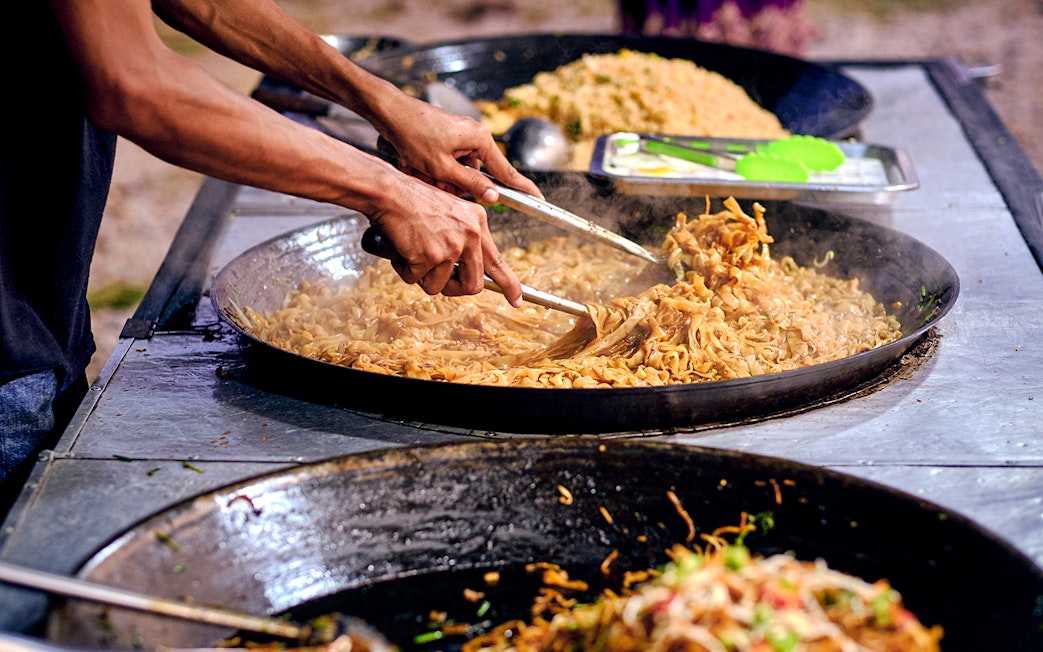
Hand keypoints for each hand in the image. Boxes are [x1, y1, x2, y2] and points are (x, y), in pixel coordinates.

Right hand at [366, 169, 522, 305]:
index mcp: (477, 223)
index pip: (498, 262)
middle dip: (455, 289)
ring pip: (438, 285)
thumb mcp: (451, 213)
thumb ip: (464, 238)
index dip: (510, 285)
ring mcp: (451, 247)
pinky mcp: (429, 257)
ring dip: (422, 276)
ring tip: (413, 252)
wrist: (389, 192)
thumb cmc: (412, 201)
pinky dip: (404, 269)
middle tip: (441, 282)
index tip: (517, 300)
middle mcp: (469, 235)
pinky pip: (415, 279)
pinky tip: (401, 249)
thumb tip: (466, 271)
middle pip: (473, 285)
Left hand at [375, 94, 543, 202]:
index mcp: (480, 140)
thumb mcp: (442, 167)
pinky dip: (435, 169)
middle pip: (476, 173)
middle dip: (455, 183)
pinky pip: (448, 161)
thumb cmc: (415, 136)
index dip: (522, 189)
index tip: (538, 200)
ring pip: (458, 169)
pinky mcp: (449, 136)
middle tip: (434, 181)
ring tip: (419, 171)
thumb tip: (493, 197)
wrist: (391, 112)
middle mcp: (475, 136)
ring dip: (441, 177)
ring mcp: (461, 136)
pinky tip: (417, 166)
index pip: (506, 171)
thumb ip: (470, 183)